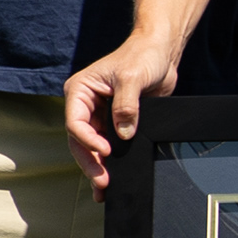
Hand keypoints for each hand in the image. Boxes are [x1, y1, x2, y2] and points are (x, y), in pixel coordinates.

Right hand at [63, 32, 183, 193]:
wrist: (161, 51)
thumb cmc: (143, 55)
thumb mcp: (132, 77)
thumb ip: (126, 105)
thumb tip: (123, 133)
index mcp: (80, 91)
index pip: (76, 122)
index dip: (88, 140)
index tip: (105, 151)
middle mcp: (85, 104)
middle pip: (81, 140)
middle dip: (90, 161)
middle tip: (101, 180)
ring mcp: (99, 114)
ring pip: (92, 146)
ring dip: (98, 165)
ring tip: (104, 186)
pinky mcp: (115, 120)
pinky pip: (108, 143)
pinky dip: (109, 160)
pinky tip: (112, 175)